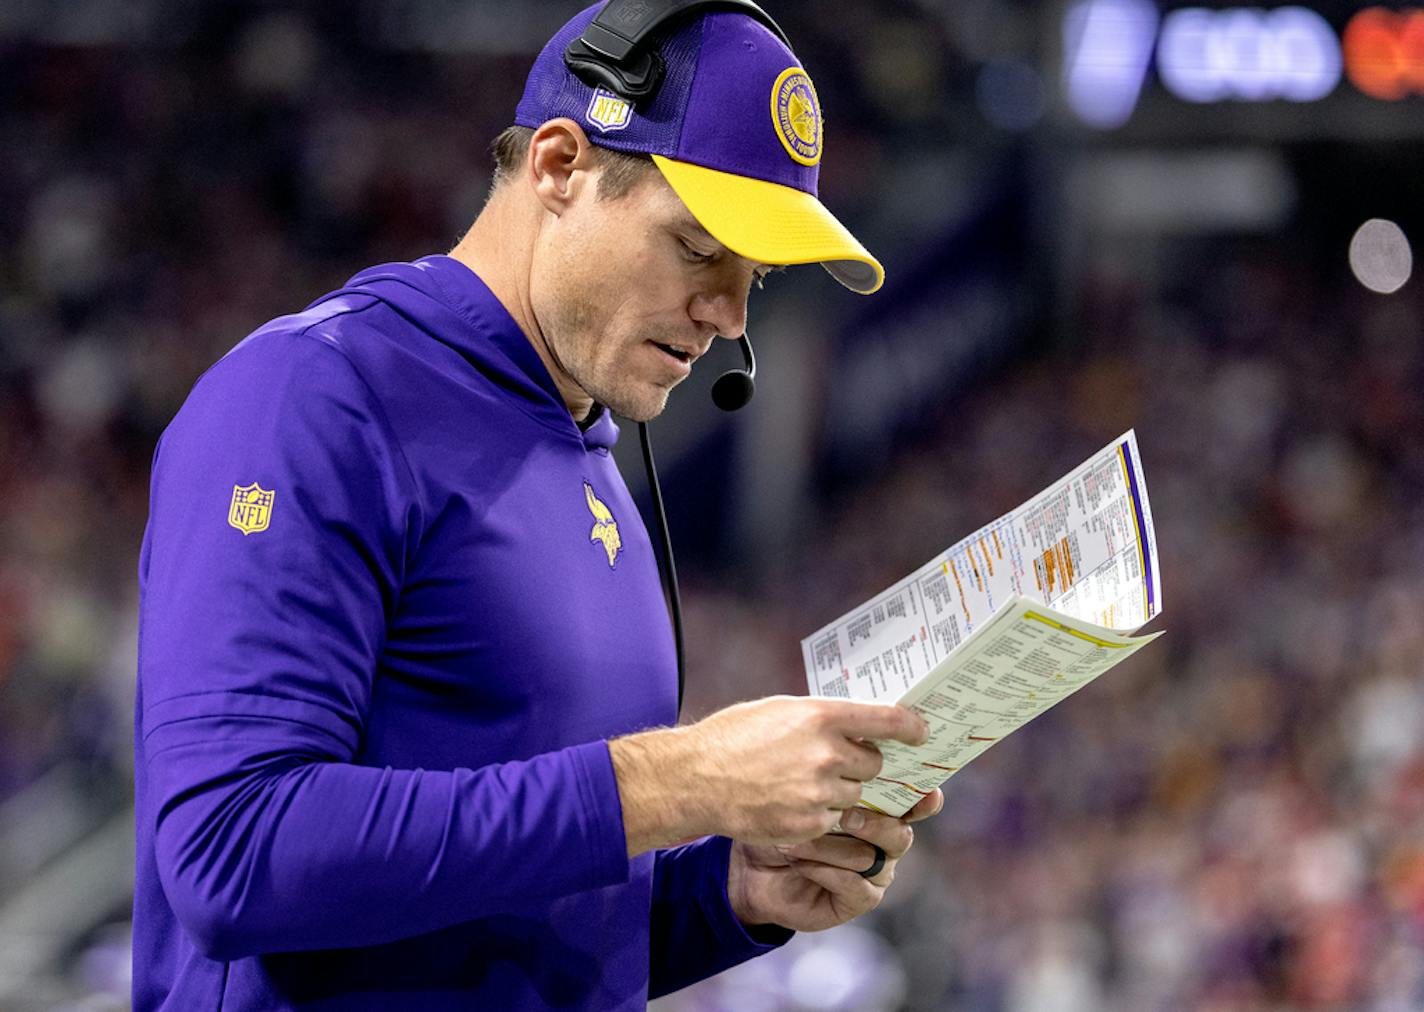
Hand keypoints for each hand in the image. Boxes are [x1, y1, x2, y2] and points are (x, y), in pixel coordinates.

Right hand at [608, 696, 928, 853]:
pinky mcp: (809, 824)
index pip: (887, 720)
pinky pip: (835, 820)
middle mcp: (826, 753)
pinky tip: (794, 804)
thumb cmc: (733, 737)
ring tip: (806, 783)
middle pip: (875, 762)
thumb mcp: (778, 711)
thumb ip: (820, 717)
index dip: (910, 726)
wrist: (695, 779)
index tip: (921, 732)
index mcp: (820, 716)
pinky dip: (822, 815)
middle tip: (838, 761)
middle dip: (862, 763)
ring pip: (856, 794)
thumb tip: (857, 723)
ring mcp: (819, 792)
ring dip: (842, 790)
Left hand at [728, 789, 943, 931]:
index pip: (915, 802)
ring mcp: (874, 873)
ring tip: (798, 841)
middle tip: (847, 816)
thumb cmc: (780, 816)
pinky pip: (855, 887)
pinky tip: (800, 862)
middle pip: (900, 834)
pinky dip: (825, 871)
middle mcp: (883, 841)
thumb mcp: (803, 787)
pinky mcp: (858, 900)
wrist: (751, 863)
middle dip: (874, 824)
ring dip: (831, 847)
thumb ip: (833, 769)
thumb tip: (856, 740)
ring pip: (871, 859)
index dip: (925, 799)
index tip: (927, 794)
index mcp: (880, 808)